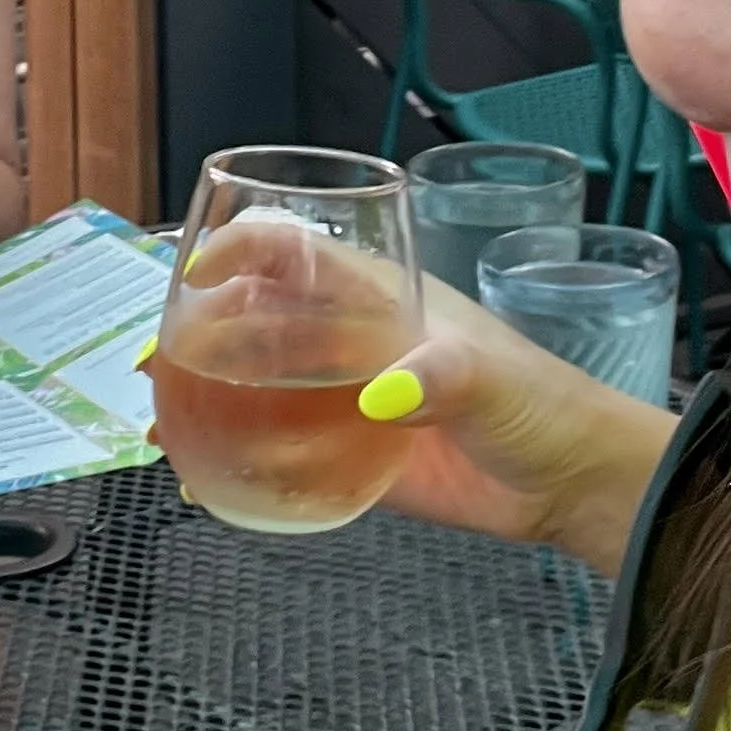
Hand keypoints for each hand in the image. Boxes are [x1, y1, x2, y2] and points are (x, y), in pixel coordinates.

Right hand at [143, 220, 670, 575]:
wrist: (571, 483)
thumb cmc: (543, 406)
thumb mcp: (489, 380)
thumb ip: (439, 378)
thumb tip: (381, 396)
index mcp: (384, 295)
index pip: (302, 248)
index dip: (244, 247)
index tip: (197, 270)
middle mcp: (356, 338)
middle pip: (262, 317)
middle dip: (203, 328)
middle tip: (159, 361)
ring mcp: (350, 397)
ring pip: (261, 381)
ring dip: (208, 391)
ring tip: (162, 415)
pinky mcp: (354, 456)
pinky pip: (283, 451)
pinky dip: (239, 459)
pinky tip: (203, 477)